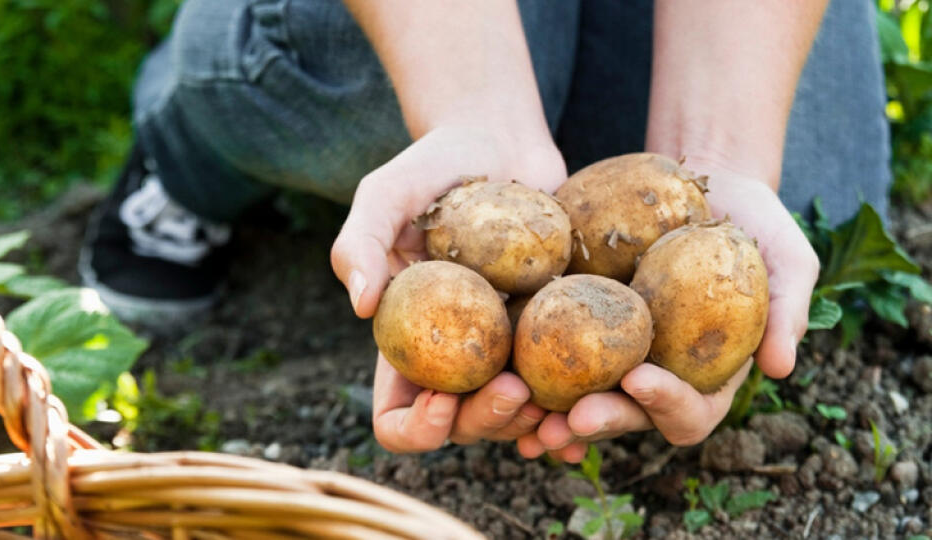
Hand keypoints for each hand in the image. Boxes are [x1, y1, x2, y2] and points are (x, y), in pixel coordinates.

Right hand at [331, 125, 565, 451]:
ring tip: (562, 403)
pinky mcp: (556, 328)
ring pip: (519, 416)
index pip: (395, 416)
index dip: (413, 428)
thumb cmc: (434, 164)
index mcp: (409, 341)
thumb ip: (360, 243)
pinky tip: (603, 401)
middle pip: (463, 425)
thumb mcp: (385, 194)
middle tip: (515, 389)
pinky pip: (568, 384)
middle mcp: (458, 355)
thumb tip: (362, 308)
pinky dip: (580, 406)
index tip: (441, 399)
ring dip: (536, 425)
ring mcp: (510, 346)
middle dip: (486, 423)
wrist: (502, 139)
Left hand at [516, 161, 818, 461]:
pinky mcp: (573, 321)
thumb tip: (781, 368)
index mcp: (704, 375)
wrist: (699, 179)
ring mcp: (610, 352)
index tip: (641, 379)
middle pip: (626, 414)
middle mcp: (653, 373)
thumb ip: (787, 308)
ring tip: (521, 409)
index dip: (666, 406)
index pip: (690, 411)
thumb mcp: (785, 255)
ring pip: (576, 396)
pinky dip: (521, 367)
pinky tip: (497, 370)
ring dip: (549, 411)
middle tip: (570, 417)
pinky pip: (543, 351)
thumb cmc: (750, 221)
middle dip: (599, 420)